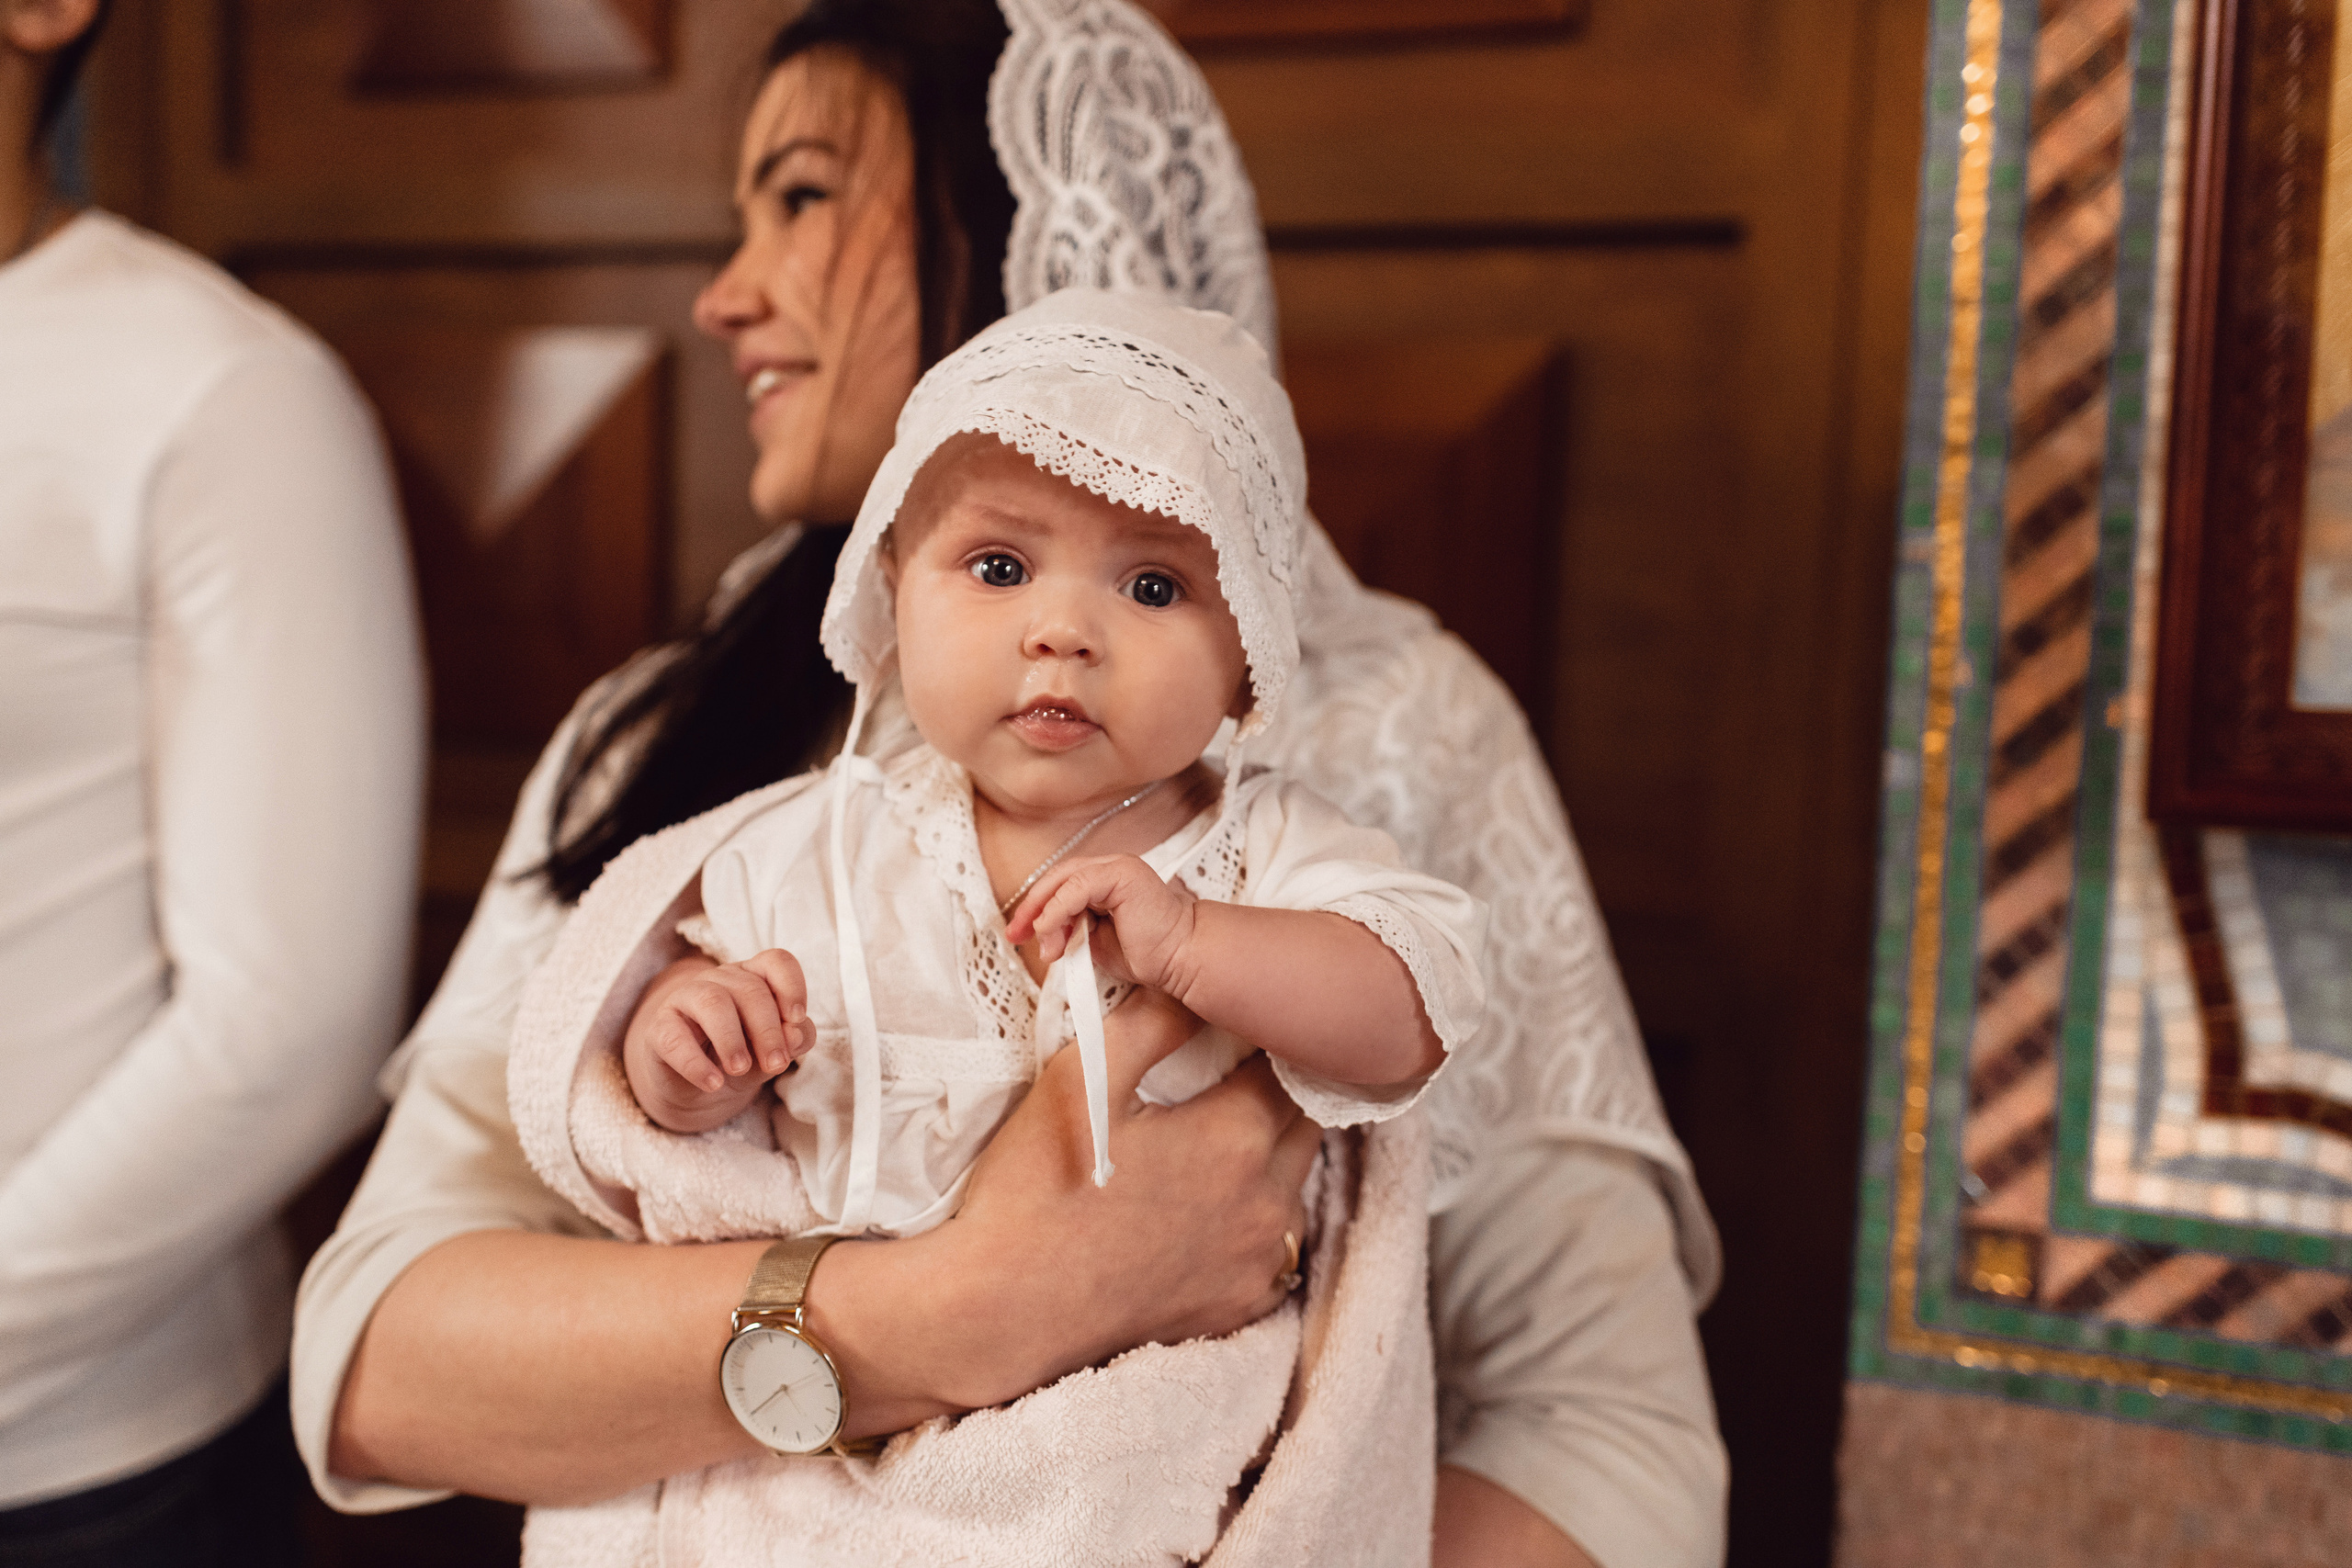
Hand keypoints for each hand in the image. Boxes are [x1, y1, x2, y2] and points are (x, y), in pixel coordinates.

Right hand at [622, 950, 810, 1132]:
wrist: (698, 1086)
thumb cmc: (743, 1056)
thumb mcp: (774, 1051)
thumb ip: (794, 1040)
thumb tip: (795, 1035)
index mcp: (754, 978)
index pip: (776, 962)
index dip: (791, 986)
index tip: (797, 1018)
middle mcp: (720, 980)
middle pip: (749, 989)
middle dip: (767, 1029)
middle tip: (776, 1064)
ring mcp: (686, 999)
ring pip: (712, 1002)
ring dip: (731, 1038)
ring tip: (740, 1069)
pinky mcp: (659, 1028)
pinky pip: (674, 1037)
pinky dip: (695, 1063)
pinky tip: (713, 1083)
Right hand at [806, 985, 1321, 1430]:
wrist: (1003, 1311)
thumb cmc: (1036, 1190)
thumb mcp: (1083, 1080)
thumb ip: (1152, 1022)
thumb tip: (1195, 987)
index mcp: (1236, 1137)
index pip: (1287, 1065)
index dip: (1262, 1040)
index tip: (1233, 1030)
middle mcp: (1268, 1202)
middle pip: (1303, 1124)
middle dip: (1275, 1093)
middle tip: (1224, 1079)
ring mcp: (1258, 1261)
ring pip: (1294, 1186)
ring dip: (1268, 1157)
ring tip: (1207, 1142)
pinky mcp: (1240, 1307)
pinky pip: (1272, 1247)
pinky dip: (1254, 1220)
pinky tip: (1203, 1210)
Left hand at [1005, 853, 1197, 992]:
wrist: (1180, 958)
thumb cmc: (1147, 953)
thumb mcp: (1094, 943)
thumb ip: (1069, 932)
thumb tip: (1043, 934)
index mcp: (1104, 880)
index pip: (1058, 885)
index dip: (1034, 908)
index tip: (1017, 934)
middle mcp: (1109, 867)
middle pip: (1056, 878)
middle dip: (1031, 908)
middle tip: (1015, 935)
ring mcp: (1116, 867)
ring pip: (1063, 880)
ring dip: (1046, 914)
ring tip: (1046, 946)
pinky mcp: (1122, 874)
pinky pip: (1077, 887)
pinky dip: (1058, 909)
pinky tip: (1051, 930)